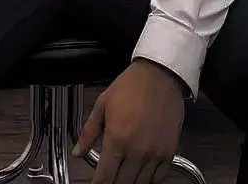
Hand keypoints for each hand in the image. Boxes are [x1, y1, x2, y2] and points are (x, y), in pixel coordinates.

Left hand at [73, 59, 184, 183]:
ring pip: (140, 183)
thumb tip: (78, 150)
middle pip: (122, 183)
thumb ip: (88, 131)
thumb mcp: (102, 104)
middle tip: (108, 178)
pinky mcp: (169, 151)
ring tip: (123, 175)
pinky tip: (141, 174)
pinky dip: (148, 180)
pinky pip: (158, 177)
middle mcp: (136, 150)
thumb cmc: (132, 85)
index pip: (104, 177)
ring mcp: (154, 153)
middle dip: (112, 183)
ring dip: (130, 182)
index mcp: (117, 139)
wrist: (159, 75)